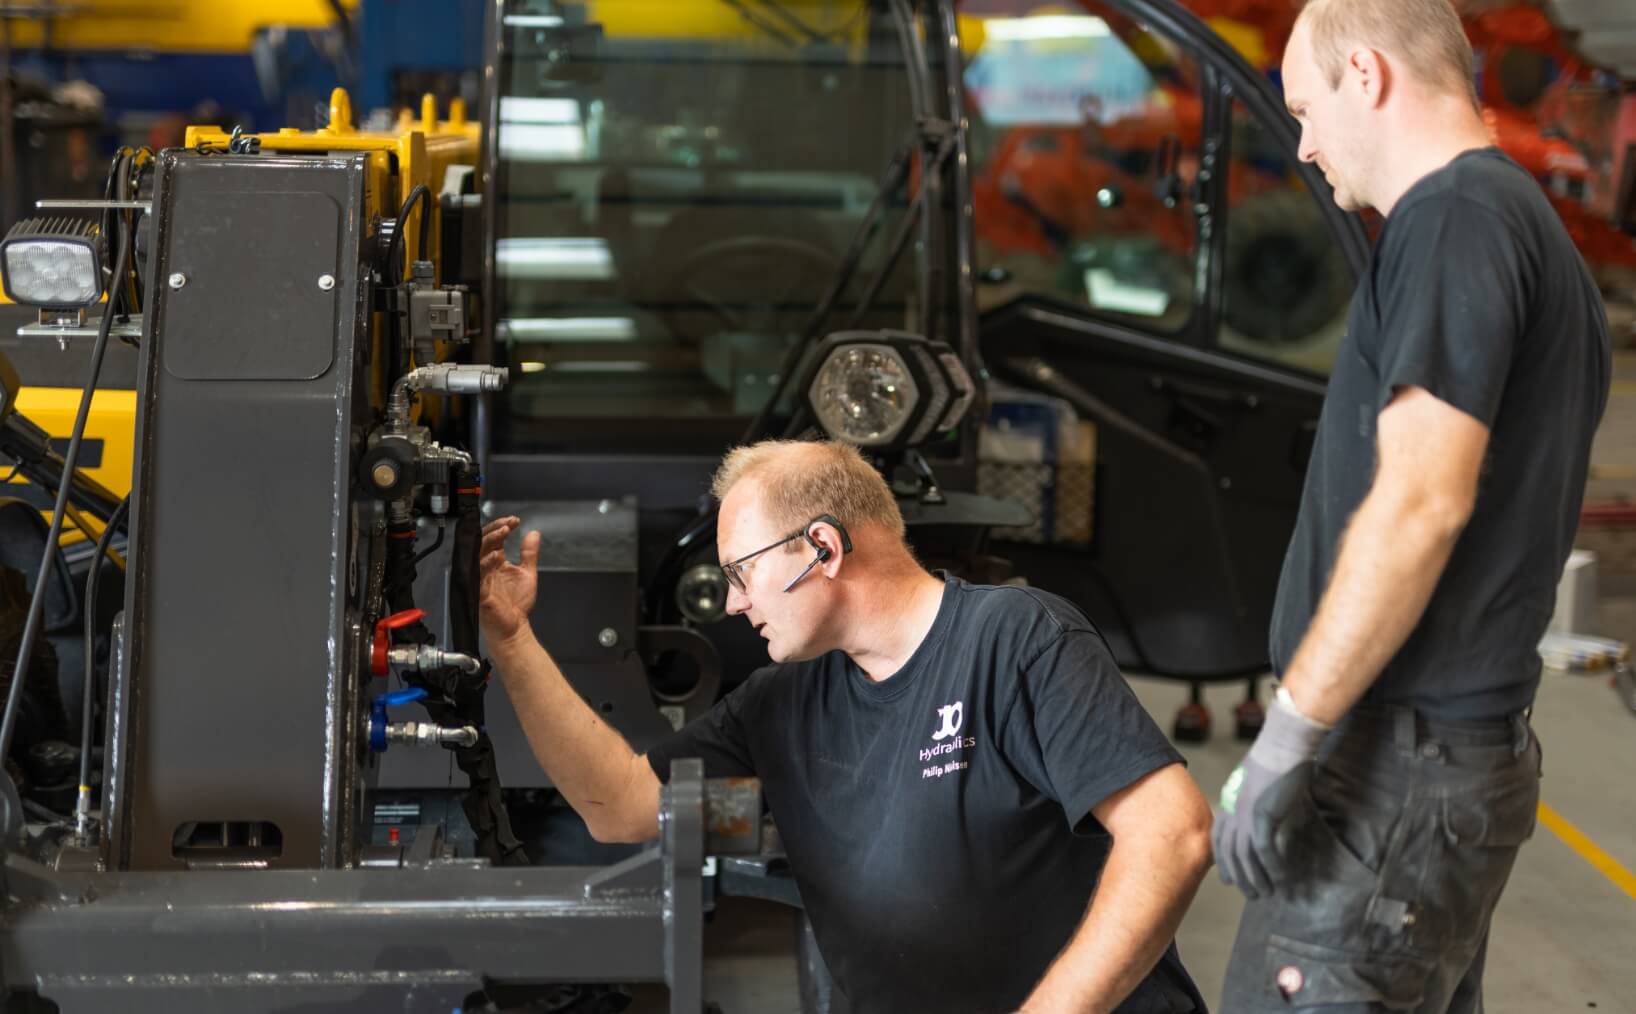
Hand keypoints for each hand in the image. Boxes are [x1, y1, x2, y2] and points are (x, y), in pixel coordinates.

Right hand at [478, 517, 538, 647]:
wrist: (514, 627)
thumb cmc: (517, 604)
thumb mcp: (527, 573)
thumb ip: (529, 553)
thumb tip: (534, 533)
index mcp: (494, 562)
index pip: (493, 538)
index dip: (502, 526)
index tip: (515, 520)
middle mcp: (484, 567)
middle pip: (482, 541)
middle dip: (495, 529)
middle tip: (508, 523)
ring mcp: (479, 578)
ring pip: (477, 552)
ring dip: (490, 540)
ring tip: (504, 531)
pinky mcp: (477, 590)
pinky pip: (476, 573)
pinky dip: (485, 562)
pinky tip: (496, 555)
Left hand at [1211, 693, 1328, 898]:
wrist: (1284, 744)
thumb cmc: (1277, 760)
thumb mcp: (1257, 785)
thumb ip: (1254, 804)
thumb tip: (1264, 822)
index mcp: (1229, 801)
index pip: (1219, 838)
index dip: (1222, 861)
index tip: (1228, 879)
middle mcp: (1232, 810)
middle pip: (1229, 852)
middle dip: (1239, 877)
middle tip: (1251, 895)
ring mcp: (1245, 812)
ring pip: (1245, 856)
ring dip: (1256, 878)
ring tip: (1266, 893)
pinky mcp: (1262, 813)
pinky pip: (1264, 849)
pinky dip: (1272, 866)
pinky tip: (1280, 878)